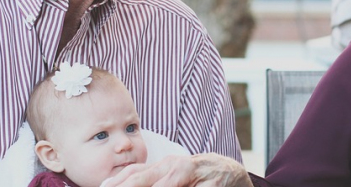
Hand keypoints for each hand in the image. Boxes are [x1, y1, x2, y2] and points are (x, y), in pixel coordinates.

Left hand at [100, 153, 252, 186]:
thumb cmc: (198, 178)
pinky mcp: (210, 185)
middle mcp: (177, 166)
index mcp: (165, 165)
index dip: (118, 181)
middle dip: (128, 185)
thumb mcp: (174, 176)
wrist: (231, 173)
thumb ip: (155, 179)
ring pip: (167, 185)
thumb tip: (124, 184)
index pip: (136, 171)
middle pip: (146, 177)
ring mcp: (193, 174)